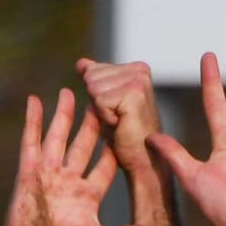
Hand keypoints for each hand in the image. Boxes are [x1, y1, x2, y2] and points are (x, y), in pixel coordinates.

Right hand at [0, 88, 163, 225]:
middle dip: (91, 123)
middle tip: (100, 100)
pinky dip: (32, 121)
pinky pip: (31, 141)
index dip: (114, 147)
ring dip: (63, 115)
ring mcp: (48, 176)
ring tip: (69, 92)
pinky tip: (35, 100)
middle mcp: (68, 183)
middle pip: (83, 146)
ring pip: (58, 138)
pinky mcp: (29, 173)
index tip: (126, 127)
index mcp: (87, 197)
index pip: (104, 165)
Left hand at [78, 58, 160, 177]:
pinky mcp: (133, 93)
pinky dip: (105, 118)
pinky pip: (99, 100)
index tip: (117, 111)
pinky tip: (121, 125)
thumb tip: (81, 63)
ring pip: (94, 87)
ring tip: (121, 122)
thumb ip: (96, 79)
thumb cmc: (127, 137)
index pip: (93, 69)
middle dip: (98, 102)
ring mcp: (138, 80)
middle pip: (91, 76)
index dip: (97, 95)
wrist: (145, 162)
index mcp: (136, 68)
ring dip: (102, 111)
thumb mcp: (107, 103)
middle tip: (119, 118)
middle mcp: (139, 70)